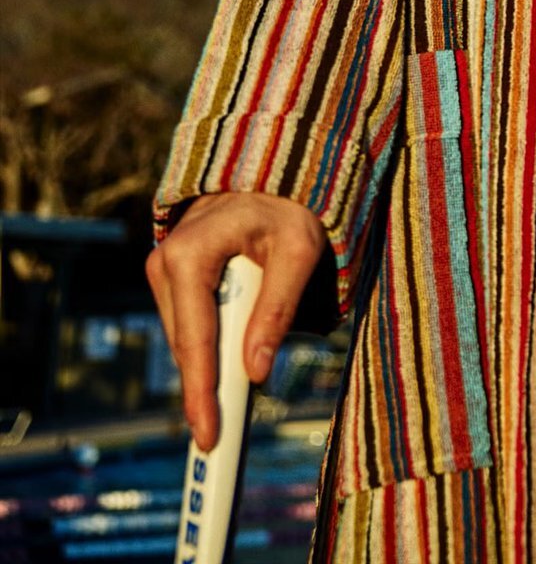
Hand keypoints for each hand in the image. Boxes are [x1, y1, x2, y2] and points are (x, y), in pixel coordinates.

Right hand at [145, 191, 326, 449]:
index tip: (208, 437)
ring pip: (187, 339)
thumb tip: (256, 371)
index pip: (195, 340)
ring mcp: (164, 268)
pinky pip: (191, 324)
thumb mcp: (300, 248)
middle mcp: (165, 261)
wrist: (275, 167)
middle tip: (224, 439)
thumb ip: (279, 307)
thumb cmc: (292, 202)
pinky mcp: (173, 275)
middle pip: (188, 346)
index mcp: (191, 254)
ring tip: (232, 401)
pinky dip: (211, 346)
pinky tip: (231, 361)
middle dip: (207, 389)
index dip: (201, 394)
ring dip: (212, 365)